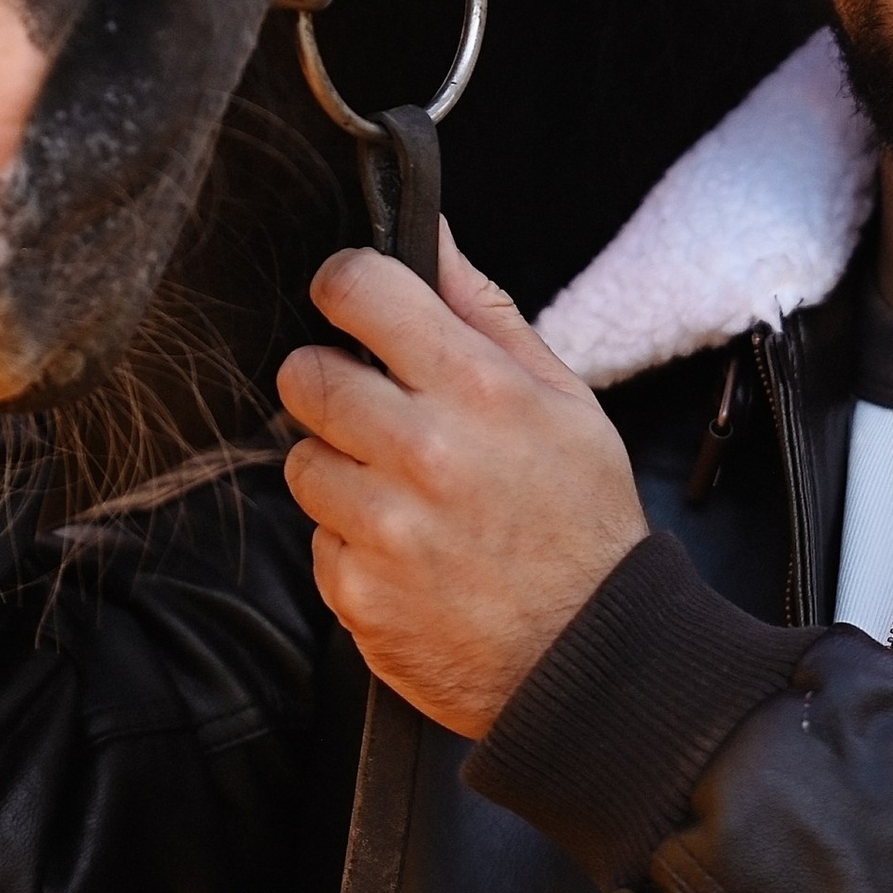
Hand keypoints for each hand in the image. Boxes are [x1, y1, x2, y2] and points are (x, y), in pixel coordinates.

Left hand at [277, 228, 647, 739]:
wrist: (592, 660)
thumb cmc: (582, 522)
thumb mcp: (563, 400)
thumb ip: (485, 310)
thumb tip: (431, 232)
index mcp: (478, 389)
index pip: (360, 290)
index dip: (343, 284)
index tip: (349, 301)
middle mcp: (423, 452)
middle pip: (305, 374)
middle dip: (331, 383)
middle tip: (374, 410)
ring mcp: (384, 527)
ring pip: (301, 460)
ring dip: (339, 470)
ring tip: (404, 494)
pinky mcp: (356, 592)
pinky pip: (317, 540)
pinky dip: (351, 544)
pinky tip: (408, 553)